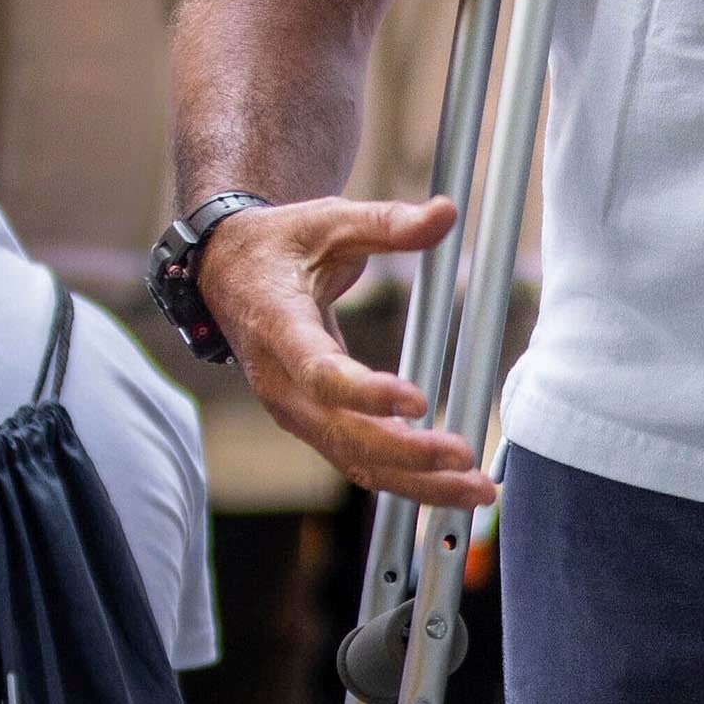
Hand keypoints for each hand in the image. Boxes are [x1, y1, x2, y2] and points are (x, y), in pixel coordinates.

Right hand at [197, 197, 492, 507]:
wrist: (228, 274)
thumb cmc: (279, 246)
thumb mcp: (328, 220)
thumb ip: (386, 222)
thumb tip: (446, 213)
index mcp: (279, 329)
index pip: (321, 374)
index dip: (367, 393)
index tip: (417, 400)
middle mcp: (282, 384)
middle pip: (345, 436)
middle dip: (408, 456)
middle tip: (465, 458)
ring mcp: (296, 412)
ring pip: (355, 461)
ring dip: (417, 482)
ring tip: (475, 490)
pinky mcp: (314, 424)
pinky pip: (358, 461)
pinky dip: (404, 479)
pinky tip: (451, 486)